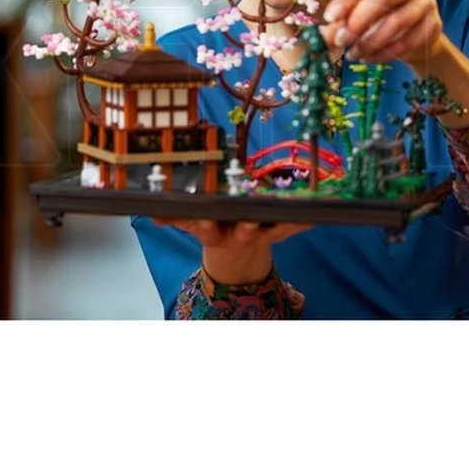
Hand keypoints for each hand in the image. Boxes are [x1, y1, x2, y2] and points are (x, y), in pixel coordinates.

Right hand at [151, 218, 310, 283]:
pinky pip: (293, 227)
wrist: (236, 255)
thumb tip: (151, 212)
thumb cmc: (213, 227)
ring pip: (272, 229)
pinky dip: (304, 221)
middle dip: (247, 227)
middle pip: (243, 232)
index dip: (204, 226)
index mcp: (213, 232)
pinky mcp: (276, 232)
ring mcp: (259, 234)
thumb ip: (174, 218)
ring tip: (296, 213)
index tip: (203, 221)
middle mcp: (237, 235)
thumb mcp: (191, 224)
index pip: (205, 229)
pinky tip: (317, 214)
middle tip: (251, 220)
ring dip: (284, 222)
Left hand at [319, 0, 444, 71]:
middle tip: (340, 40)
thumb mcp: (360, 15)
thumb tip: (320, 37)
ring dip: (370, 41)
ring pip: (396, 22)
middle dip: (358, 21)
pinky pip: (407, 42)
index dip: (346, 0)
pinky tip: (368, 59)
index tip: (329, 18)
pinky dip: (384, 53)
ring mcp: (427, 3)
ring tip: (352, 54)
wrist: (418, 37)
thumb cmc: (382, 20)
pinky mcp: (434, 26)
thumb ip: (341, 22)